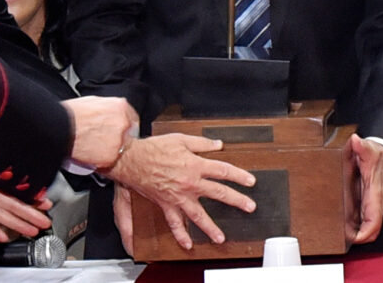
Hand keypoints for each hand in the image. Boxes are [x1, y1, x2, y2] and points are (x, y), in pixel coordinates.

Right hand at [61, 96, 138, 169]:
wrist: (59, 127)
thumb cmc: (70, 114)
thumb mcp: (92, 102)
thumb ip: (107, 108)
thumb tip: (108, 113)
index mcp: (120, 107)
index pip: (132, 118)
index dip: (123, 126)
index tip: (118, 130)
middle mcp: (123, 123)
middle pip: (129, 134)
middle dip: (119, 138)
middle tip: (105, 139)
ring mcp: (119, 141)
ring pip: (121, 149)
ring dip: (111, 150)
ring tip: (96, 147)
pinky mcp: (111, 156)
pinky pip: (111, 160)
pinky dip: (103, 160)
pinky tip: (93, 155)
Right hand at [104, 133, 255, 249]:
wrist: (132, 159)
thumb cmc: (154, 148)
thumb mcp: (180, 139)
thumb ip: (201, 143)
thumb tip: (218, 145)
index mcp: (194, 165)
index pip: (222, 171)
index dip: (239, 175)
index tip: (250, 182)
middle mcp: (189, 183)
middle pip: (218, 193)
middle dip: (236, 201)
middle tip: (249, 207)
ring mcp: (178, 196)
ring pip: (198, 214)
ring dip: (210, 227)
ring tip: (220, 238)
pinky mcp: (167, 204)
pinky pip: (174, 222)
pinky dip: (180, 234)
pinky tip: (187, 244)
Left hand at [347, 134, 382, 243]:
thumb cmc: (376, 153)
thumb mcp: (368, 147)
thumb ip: (361, 146)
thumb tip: (356, 142)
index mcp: (376, 191)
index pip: (375, 217)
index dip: (367, 231)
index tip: (355, 238)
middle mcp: (376, 199)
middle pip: (373, 227)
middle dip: (361, 238)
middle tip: (343, 241)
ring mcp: (373, 201)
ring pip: (369, 225)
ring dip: (359, 233)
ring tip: (342, 238)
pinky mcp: (369, 200)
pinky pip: (365, 218)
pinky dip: (358, 226)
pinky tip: (346, 227)